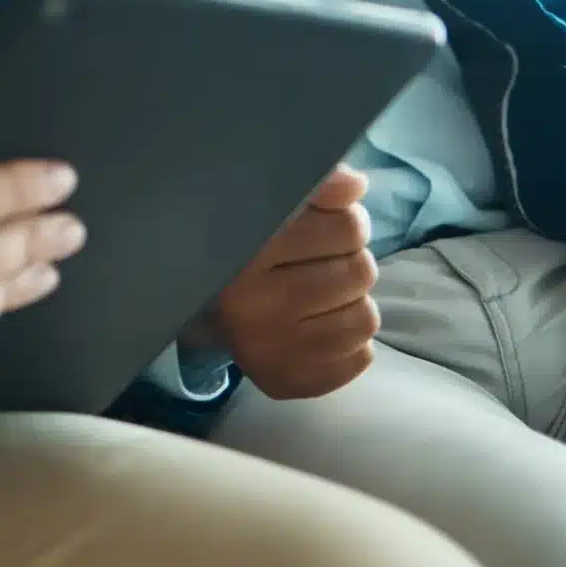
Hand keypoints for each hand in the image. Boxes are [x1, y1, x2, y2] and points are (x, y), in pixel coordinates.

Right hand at [191, 164, 378, 399]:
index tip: (326, 222)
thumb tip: (355, 187)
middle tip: (323, 259)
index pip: (346, 228)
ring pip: (366, 318)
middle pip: (361, 271)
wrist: (199, 301)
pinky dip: (349, 339)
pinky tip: (317, 323)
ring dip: (352, 300)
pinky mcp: (285, 382)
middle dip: (350, 259)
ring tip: (322, 291)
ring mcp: (270, 351)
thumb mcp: (273, 202)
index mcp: (248, 248)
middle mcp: (253, 305)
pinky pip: (360, 357)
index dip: (347, 220)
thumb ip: (316, 184)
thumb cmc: (248, 240)